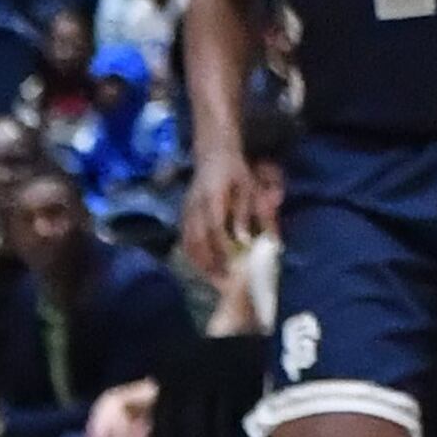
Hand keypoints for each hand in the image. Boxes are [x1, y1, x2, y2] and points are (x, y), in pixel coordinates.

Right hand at [180, 150, 270, 291]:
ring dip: (202, 264)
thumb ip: (251, 214)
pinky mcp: (183, 216)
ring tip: (217, 280)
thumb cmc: (236, 171)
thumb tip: (253, 241)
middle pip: (198, 240)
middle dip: (211, 263)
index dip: (223, 247)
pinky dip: (194, 258)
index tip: (235, 264)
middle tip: (226, 282)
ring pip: (189, 243)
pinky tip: (206, 269)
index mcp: (213, 195)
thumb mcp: (249, 188)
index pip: (215, 226)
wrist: (213, 154)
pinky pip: (185, 242)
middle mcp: (195, 205)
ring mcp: (186, 211)